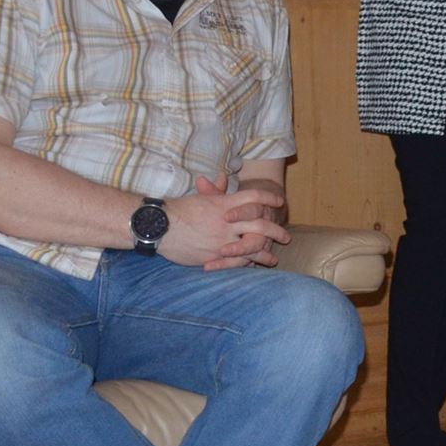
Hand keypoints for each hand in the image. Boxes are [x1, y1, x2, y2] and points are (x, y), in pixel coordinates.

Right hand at [161, 178, 290, 267]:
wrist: (159, 226)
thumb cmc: (178, 210)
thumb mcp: (200, 197)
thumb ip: (215, 190)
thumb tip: (223, 177)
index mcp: (225, 203)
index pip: (255, 197)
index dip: (269, 198)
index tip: (279, 202)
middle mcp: (228, 221)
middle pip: (261, 224)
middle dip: (276, 231)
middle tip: (285, 236)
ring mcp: (223, 239)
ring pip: (253, 246)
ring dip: (265, 253)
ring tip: (274, 259)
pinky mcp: (216, 255)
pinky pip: (237, 261)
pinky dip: (248, 264)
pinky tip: (255, 267)